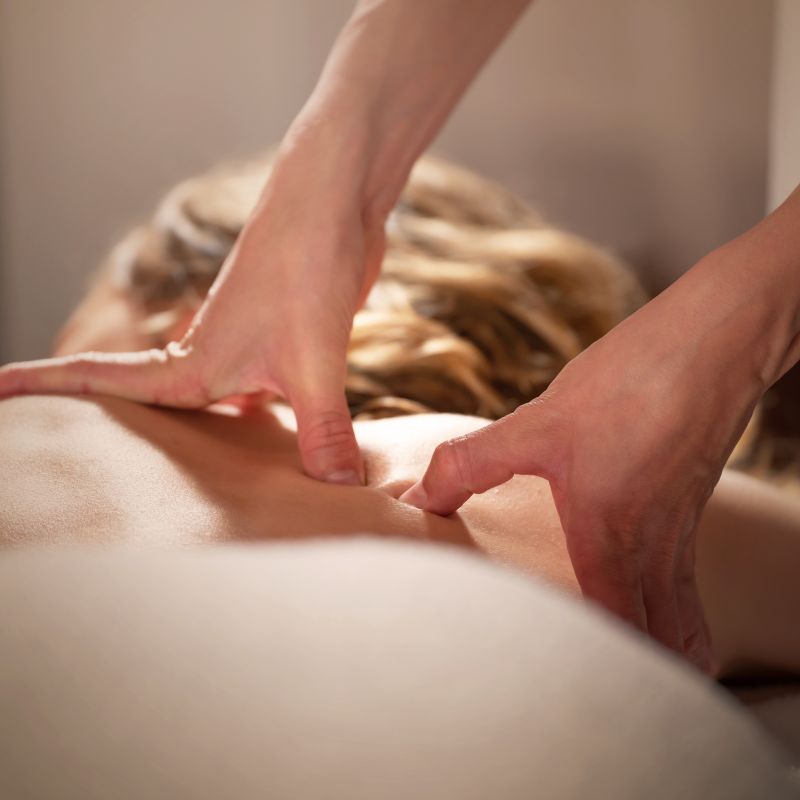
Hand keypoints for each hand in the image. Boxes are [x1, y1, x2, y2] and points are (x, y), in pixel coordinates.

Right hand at [0, 132, 385, 484]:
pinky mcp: (287, 344)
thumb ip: (323, 428)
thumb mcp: (314, 358)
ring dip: (204, 442)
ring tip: (187, 485)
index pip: (105, 379)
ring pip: (215, 409)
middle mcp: (211, 358)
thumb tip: (340, 489)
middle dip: (118, 433)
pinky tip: (281, 452)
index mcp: (193, 362)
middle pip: (153, 406)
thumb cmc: (307, 263)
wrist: (335, 200)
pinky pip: (267, 398)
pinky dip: (266, 428)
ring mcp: (249, 349)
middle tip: (84, 472)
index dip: (47, 386)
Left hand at [401, 250, 775, 671]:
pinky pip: (680, 574)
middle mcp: (654, 546)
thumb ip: (473, 463)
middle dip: (643, 675)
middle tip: (604, 691)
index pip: (613, 632)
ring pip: (680, 613)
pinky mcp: (686, 502)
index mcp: (611, 536)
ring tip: (622, 659)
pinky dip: (667, 599)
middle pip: (664, 641)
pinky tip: (631, 578)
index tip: (569, 692)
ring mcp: (679, 527)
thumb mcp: (537, 423)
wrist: (711, 340)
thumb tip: (418, 496)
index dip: (598, 673)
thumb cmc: (629, 380)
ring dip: (659, 642)